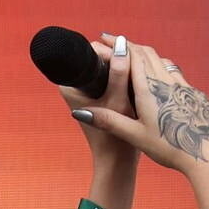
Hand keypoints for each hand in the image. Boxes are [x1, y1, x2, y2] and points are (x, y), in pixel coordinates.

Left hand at [57, 34, 138, 167]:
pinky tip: (137, 83)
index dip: (110, 51)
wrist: (117, 163)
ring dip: (123, 68)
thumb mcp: (118, 102)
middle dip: (118, 59)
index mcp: (70, 85)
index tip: (125, 61)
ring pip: (108, 67)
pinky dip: (124, 78)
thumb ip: (119, 73)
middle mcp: (75, 85)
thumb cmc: (114, 139)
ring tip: (138, 76)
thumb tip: (121, 45)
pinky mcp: (99, 97)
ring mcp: (87, 91)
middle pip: (100, 58)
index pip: (90, 52)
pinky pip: (112, 78)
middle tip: (134, 69)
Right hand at [77, 39, 208, 175]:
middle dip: (129, 46)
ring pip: (163, 61)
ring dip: (147, 55)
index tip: (102, 38)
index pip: (131, 54)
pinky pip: (176, 74)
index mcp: (149, 88)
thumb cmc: (170, 148)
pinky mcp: (195, 94)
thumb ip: (108, 121)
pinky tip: (162, 78)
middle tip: (115, 43)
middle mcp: (167, 81)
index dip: (116, 43)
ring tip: (136, 57)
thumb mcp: (135, 136)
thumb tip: (80, 112)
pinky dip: (163, 68)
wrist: (208, 156)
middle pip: (146, 53)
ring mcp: (183, 86)